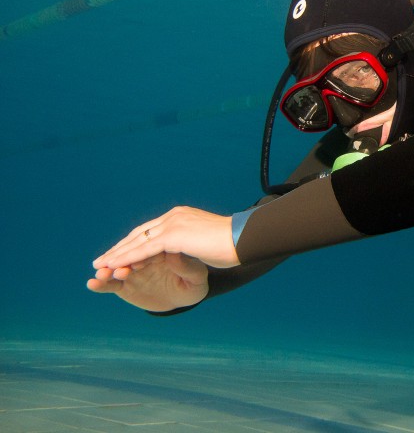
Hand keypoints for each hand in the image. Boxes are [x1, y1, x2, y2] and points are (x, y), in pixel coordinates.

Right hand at [87, 252, 208, 311]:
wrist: (187, 293)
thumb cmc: (194, 282)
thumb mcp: (197, 275)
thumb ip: (186, 267)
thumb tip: (172, 256)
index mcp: (162, 247)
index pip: (149, 248)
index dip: (139, 255)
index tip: (131, 262)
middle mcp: (144, 256)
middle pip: (129, 254)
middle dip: (117, 259)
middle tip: (106, 265)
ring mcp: (134, 268)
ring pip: (118, 267)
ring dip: (108, 269)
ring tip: (101, 274)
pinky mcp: (126, 283)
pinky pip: (112, 283)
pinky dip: (102, 284)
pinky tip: (92, 284)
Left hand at [93, 206, 239, 271]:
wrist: (244, 239)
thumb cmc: (233, 244)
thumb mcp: (206, 241)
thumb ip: (192, 242)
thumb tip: (189, 249)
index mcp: (181, 216)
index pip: (150, 230)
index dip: (133, 242)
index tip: (120, 253)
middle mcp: (174, 216)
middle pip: (139, 233)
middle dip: (119, 248)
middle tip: (101, 260)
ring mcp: (173, 224)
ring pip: (137, 241)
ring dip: (117, 254)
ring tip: (100, 265)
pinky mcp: (173, 236)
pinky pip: (143, 250)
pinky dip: (126, 258)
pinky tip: (114, 266)